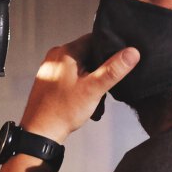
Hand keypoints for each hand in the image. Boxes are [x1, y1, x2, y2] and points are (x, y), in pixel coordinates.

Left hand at [19, 34, 139, 140]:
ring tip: (94, 97)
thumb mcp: (94, 89)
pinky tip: (83, 101)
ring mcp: (51, 69)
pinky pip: (71, 78)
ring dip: (91, 81)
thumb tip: (132, 53)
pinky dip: (80, 87)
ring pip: (80, 68)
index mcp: (65, 52)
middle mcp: (55, 57)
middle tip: (105, 86)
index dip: (109, 50)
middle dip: (99, 70)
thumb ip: (114, 69)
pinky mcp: (49, 82)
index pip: (93, 39)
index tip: (116, 63)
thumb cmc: (62, 111)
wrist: (40, 132)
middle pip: (87, 54)